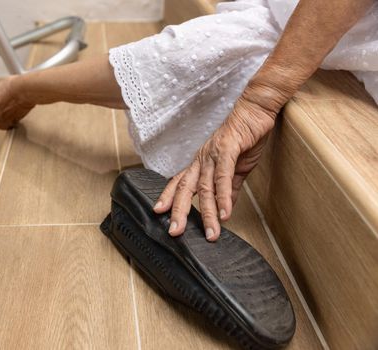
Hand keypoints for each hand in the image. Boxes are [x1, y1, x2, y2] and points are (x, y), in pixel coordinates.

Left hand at [153, 97, 276, 240]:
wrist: (255, 112)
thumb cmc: (244, 137)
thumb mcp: (236, 169)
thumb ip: (230, 189)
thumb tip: (226, 209)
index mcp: (201, 163)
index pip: (180, 182)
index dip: (168, 197)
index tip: (160, 213)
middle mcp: (202, 160)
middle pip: (185, 188)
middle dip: (179, 211)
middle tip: (175, 232)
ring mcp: (212, 155)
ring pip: (206, 188)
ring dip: (208, 213)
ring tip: (211, 233)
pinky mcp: (227, 150)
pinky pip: (223, 177)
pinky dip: (224, 197)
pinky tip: (225, 214)